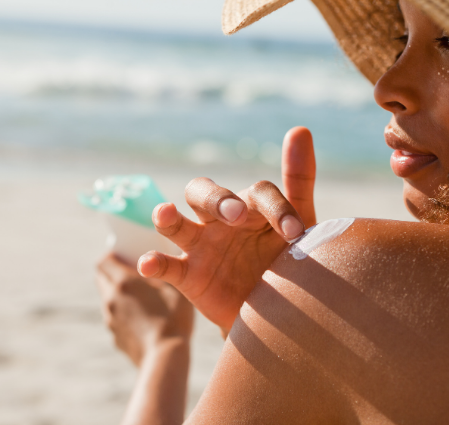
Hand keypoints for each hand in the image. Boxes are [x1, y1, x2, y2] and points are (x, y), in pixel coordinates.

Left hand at [96, 254, 193, 365]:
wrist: (165, 356)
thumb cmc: (174, 317)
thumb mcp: (174, 285)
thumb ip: (163, 268)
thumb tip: (159, 258)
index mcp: (123, 282)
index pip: (104, 260)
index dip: (113, 254)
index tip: (127, 254)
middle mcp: (111, 299)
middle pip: (102, 278)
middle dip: (113, 271)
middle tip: (134, 272)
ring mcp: (111, 319)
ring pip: (108, 299)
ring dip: (119, 293)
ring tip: (142, 296)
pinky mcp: (115, 336)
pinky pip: (115, 317)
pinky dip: (124, 312)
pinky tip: (144, 318)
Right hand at [138, 127, 316, 332]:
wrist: (279, 314)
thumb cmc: (288, 263)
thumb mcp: (299, 224)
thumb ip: (299, 179)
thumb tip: (300, 128)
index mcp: (250, 206)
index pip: (259, 193)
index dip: (276, 208)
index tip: (295, 233)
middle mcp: (221, 220)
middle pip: (203, 192)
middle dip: (216, 199)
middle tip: (234, 215)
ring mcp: (201, 246)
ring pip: (175, 223)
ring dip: (166, 216)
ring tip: (165, 212)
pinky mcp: (188, 275)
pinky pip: (166, 266)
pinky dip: (153, 263)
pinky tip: (148, 264)